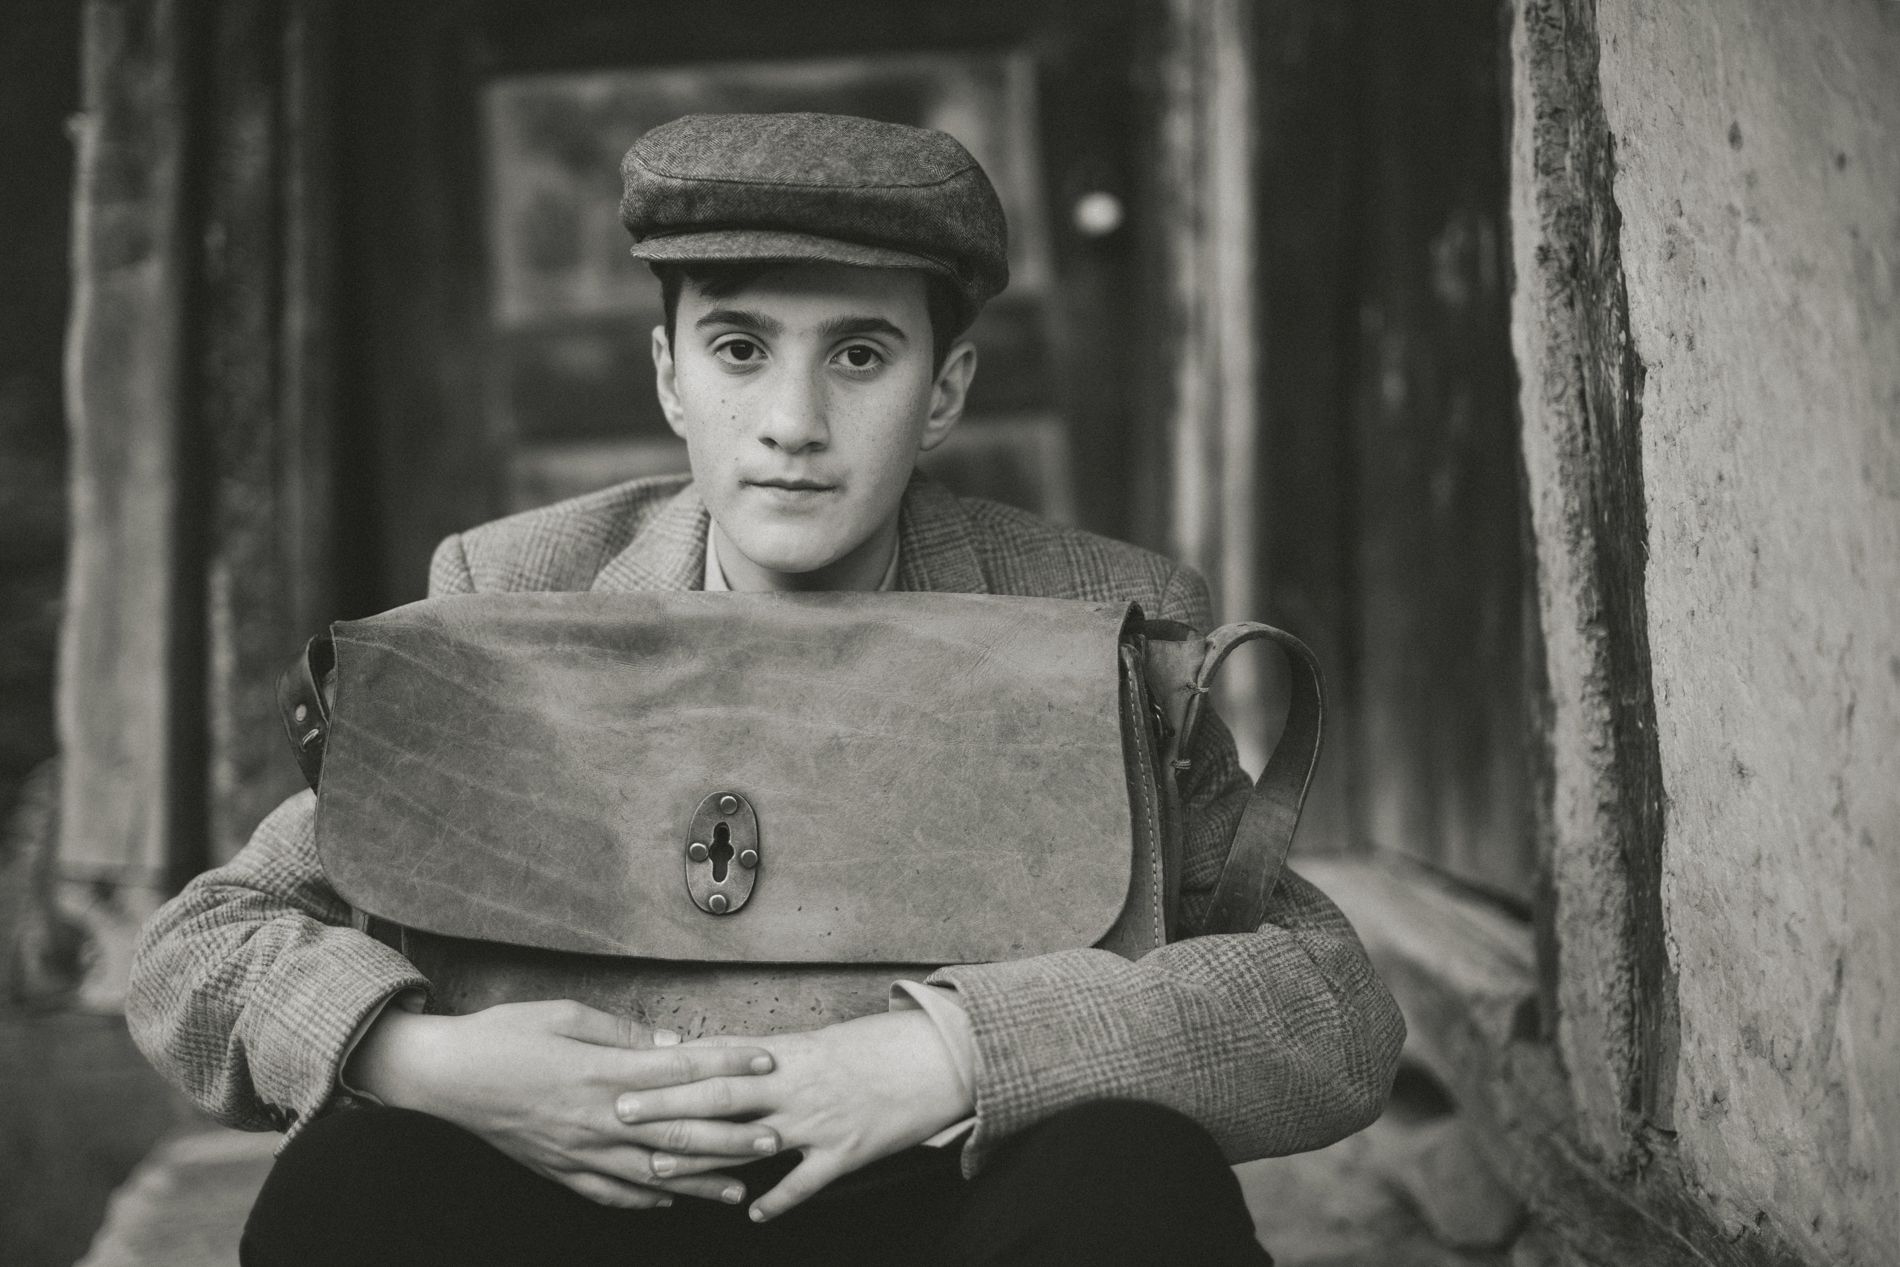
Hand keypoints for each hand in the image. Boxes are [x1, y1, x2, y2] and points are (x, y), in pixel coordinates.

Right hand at [348, 999, 782, 1208]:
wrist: (444, 1075)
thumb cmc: (503, 1035)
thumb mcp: (566, 1015)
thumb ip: (623, 1033)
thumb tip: (673, 1044)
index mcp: (602, 1072)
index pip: (682, 1070)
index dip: (729, 1065)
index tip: (767, 1063)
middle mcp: (597, 1119)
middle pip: (678, 1130)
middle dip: (731, 1136)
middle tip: (774, 1138)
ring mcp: (578, 1151)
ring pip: (651, 1173)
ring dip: (699, 1182)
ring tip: (739, 1190)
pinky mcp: (558, 1170)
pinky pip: (609, 1193)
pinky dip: (644, 1200)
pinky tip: (669, 1201)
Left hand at [614, 1010, 971, 1221]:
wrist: (938, 1057)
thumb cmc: (875, 1046)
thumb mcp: (816, 1040)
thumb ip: (763, 1052)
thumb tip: (714, 1051)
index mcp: (786, 1052)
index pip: (717, 1059)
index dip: (669, 1070)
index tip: (626, 1071)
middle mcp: (795, 1084)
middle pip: (719, 1096)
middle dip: (667, 1107)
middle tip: (620, 1113)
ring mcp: (820, 1120)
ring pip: (751, 1140)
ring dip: (704, 1156)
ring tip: (660, 1170)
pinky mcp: (846, 1152)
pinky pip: (805, 1182)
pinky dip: (778, 1200)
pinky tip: (752, 1216)